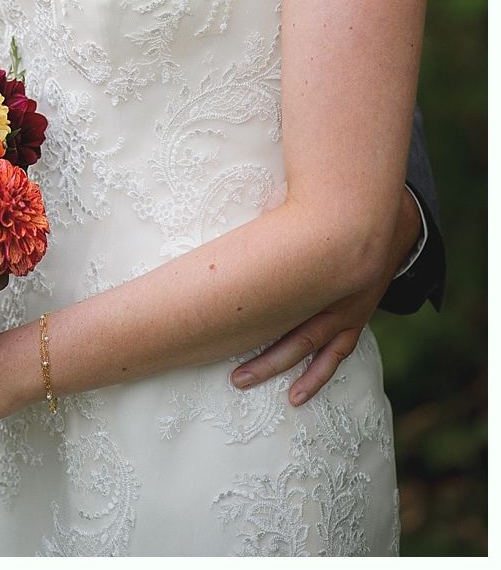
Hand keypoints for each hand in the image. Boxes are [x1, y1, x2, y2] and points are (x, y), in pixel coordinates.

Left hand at [231, 186, 422, 404]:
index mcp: (318, 274)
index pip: (278, 302)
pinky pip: (337, 353)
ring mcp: (348, 314)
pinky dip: (319, 374)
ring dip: (292, 374)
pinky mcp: (355, 319)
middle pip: (295, 338)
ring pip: (316, 352)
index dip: (252, 318)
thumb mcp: (305, 214)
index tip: (221, 332)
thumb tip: (246, 223)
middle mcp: (334, 300)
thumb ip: (278, 222)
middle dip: (266, 361)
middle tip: (236, 378)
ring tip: (268, 392)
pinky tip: (300, 394)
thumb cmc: (335, 218)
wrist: (388, 225)